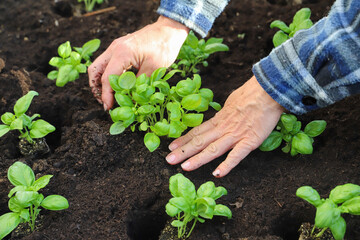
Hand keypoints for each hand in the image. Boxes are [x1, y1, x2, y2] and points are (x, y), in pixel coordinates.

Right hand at [88, 16, 188, 109]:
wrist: (169, 30)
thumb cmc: (164, 47)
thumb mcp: (154, 69)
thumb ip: (139, 84)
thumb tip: (131, 100)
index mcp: (122, 53)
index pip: (108, 78)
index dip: (106, 95)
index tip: (108, 108)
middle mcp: (115, 48)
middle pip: (95, 70)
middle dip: (97, 88)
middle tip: (105, 102)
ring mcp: (116, 47)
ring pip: (99, 66)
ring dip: (101, 82)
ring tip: (109, 96)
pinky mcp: (120, 48)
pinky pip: (108, 63)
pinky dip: (109, 75)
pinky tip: (117, 86)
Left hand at [166, 76, 284, 176]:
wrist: (268, 90)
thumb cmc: (251, 94)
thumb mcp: (231, 102)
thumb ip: (224, 114)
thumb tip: (220, 117)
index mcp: (219, 119)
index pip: (197, 131)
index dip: (183, 139)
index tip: (171, 146)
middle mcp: (223, 128)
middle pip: (199, 141)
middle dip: (183, 151)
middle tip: (168, 160)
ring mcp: (235, 135)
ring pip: (213, 149)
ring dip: (198, 159)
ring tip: (184, 167)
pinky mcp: (249, 141)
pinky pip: (236, 155)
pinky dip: (226, 165)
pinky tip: (217, 174)